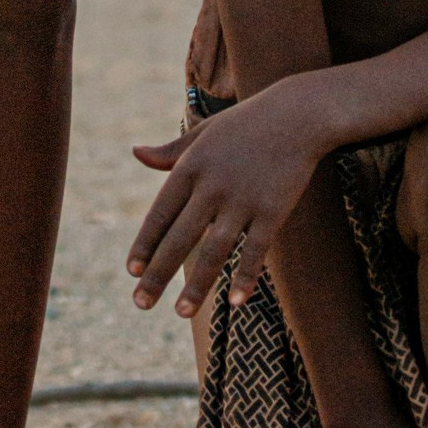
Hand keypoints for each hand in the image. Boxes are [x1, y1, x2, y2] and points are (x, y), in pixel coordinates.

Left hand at [128, 82, 325, 316]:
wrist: (297, 115)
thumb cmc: (246, 124)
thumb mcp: (203, 133)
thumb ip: (171, 151)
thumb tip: (136, 153)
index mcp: (191, 166)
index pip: (160, 213)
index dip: (145, 244)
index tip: (131, 271)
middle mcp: (212, 185)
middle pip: (180, 238)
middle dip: (157, 274)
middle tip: (140, 303)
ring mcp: (243, 199)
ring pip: (214, 251)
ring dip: (196, 285)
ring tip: (179, 312)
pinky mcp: (273, 210)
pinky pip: (255, 250)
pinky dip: (245, 277)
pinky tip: (235, 302)